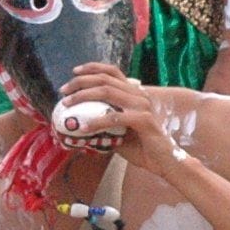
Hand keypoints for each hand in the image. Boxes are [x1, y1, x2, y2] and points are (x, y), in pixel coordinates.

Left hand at [58, 63, 172, 170]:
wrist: (165, 162)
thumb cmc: (142, 148)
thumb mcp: (118, 133)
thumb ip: (103, 124)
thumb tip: (78, 124)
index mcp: (134, 93)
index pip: (112, 71)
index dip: (92, 68)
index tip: (74, 72)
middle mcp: (139, 95)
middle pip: (105, 79)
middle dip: (81, 82)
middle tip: (64, 91)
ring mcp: (142, 106)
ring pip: (108, 92)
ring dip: (84, 96)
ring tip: (68, 104)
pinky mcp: (143, 120)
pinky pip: (115, 117)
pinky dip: (96, 121)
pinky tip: (83, 128)